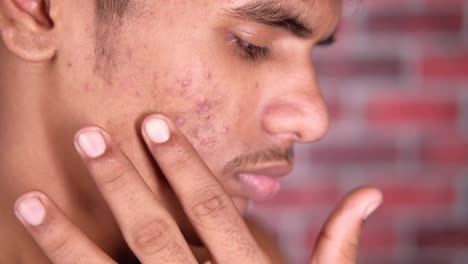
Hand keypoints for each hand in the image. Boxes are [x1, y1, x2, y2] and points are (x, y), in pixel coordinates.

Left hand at [13, 114, 382, 263]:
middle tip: (88, 135)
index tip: (153, 124)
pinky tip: (27, 262)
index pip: (210, 209)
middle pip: (153, 232)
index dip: (183, 165)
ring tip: (28, 199)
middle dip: (121, 182)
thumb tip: (371, 194)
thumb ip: (339, 245)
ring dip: (65, 238)